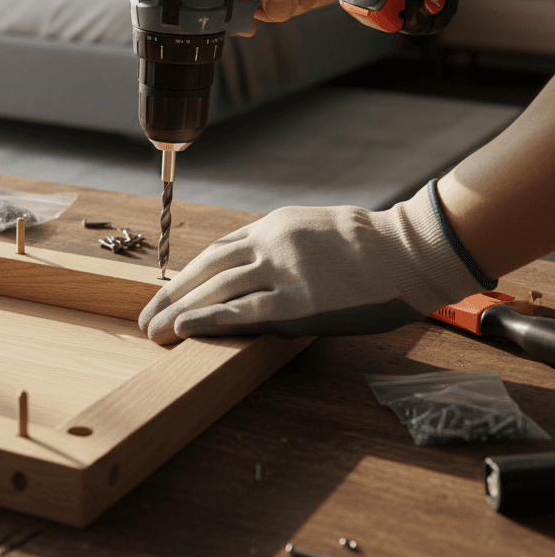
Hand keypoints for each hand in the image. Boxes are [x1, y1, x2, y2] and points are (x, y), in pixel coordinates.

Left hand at [138, 182, 493, 342]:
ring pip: (216, 290)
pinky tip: (184, 327)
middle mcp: (269, 244)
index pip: (218, 251)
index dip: (188, 275)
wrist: (410, 249)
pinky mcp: (298, 301)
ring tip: (153, 330)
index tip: (168, 293)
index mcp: (273, 226)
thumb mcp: (316, 229)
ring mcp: (282, 271)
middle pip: (206, 269)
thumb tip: (257, 262)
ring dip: (179, 310)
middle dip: (171, 294)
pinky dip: (209, 318)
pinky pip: (243, 311)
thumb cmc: (372, 243)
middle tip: (145, 315)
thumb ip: (283, 244)